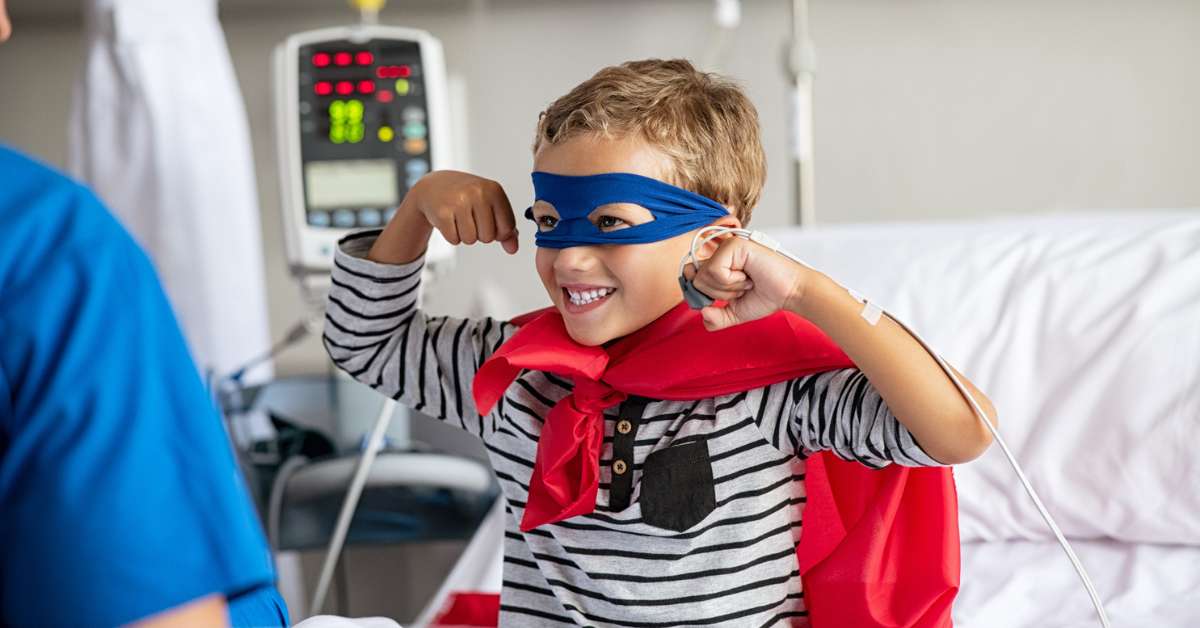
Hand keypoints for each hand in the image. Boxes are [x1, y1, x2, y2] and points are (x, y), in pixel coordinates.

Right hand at [408, 170, 519, 253]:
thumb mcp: (491, 205)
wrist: (435, 186)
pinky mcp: (443, 213)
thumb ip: (506, 228)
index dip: (498, 232)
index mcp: (494, 190)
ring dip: (465, 235)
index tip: (489, 221)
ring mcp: (459, 202)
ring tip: (459, 218)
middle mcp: (478, 193)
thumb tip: (513, 249)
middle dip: (479, 234)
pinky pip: (454, 240)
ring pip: (470, 240)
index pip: (507, 228)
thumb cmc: (467, 197)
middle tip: (470, 217)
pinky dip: (452, 235)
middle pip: (488, 237)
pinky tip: (449, 220)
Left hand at [682, 234, 813, 331]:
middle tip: (740, 289)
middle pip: (695, 279)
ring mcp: (726, 247)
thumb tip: (702, 312)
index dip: (699, 293)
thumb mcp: (734, 313)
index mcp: (717, 264)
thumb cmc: (767, 297)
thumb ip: (715, 318)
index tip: (718, 300)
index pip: (689, 276)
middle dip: (718, 294)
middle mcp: (719, 252)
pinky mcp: (734, 245)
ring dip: (728, 288)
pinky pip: (715, 270)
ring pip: (703, 275)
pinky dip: (732, 281)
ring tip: (746, 282)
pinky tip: (748, 276)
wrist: (789, 293)